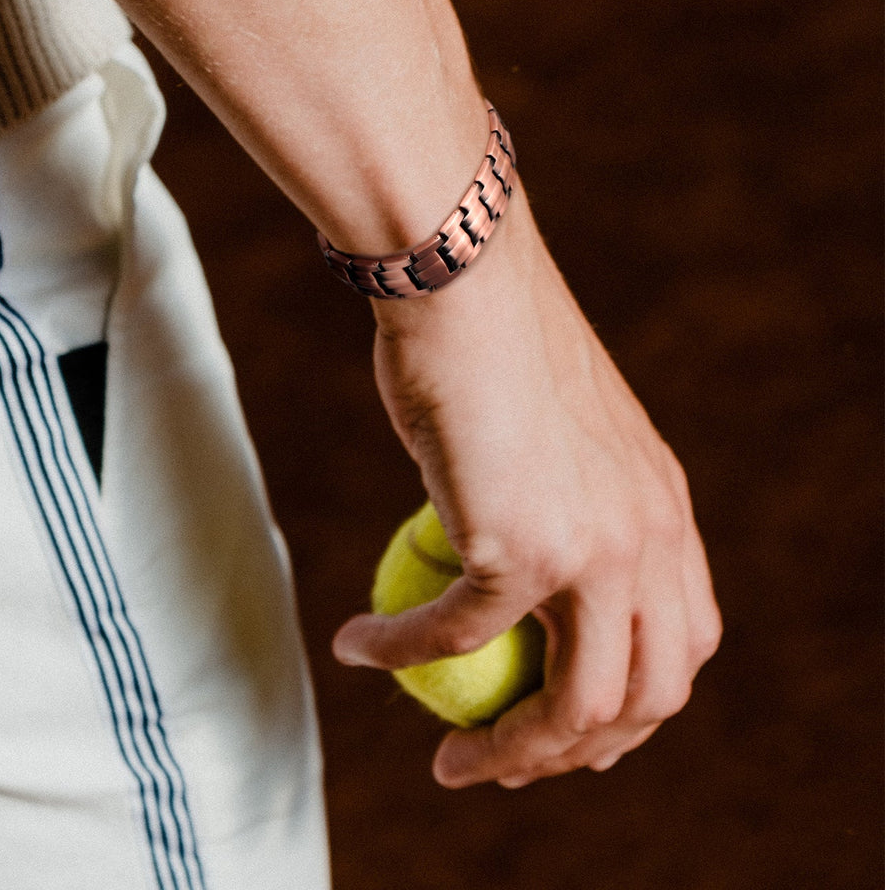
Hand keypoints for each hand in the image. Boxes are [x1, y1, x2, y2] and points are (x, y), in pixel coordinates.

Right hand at [332, 187, 721, 786]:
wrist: (464, 279)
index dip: (637, 703)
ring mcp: (594, 546)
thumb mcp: (551, 439)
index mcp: (663, 508)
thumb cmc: (490, 344)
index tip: (573, 726)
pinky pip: (455, 637)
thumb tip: (506, 556)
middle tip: (510, 762)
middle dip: (584, 753)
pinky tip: (358, 648)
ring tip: (451, 760)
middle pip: (647, 694)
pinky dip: (402, 655)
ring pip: (576, 705)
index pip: (683, 639)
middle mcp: (648, 535)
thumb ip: (556, 507)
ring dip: (509, 753)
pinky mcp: (518, 545)